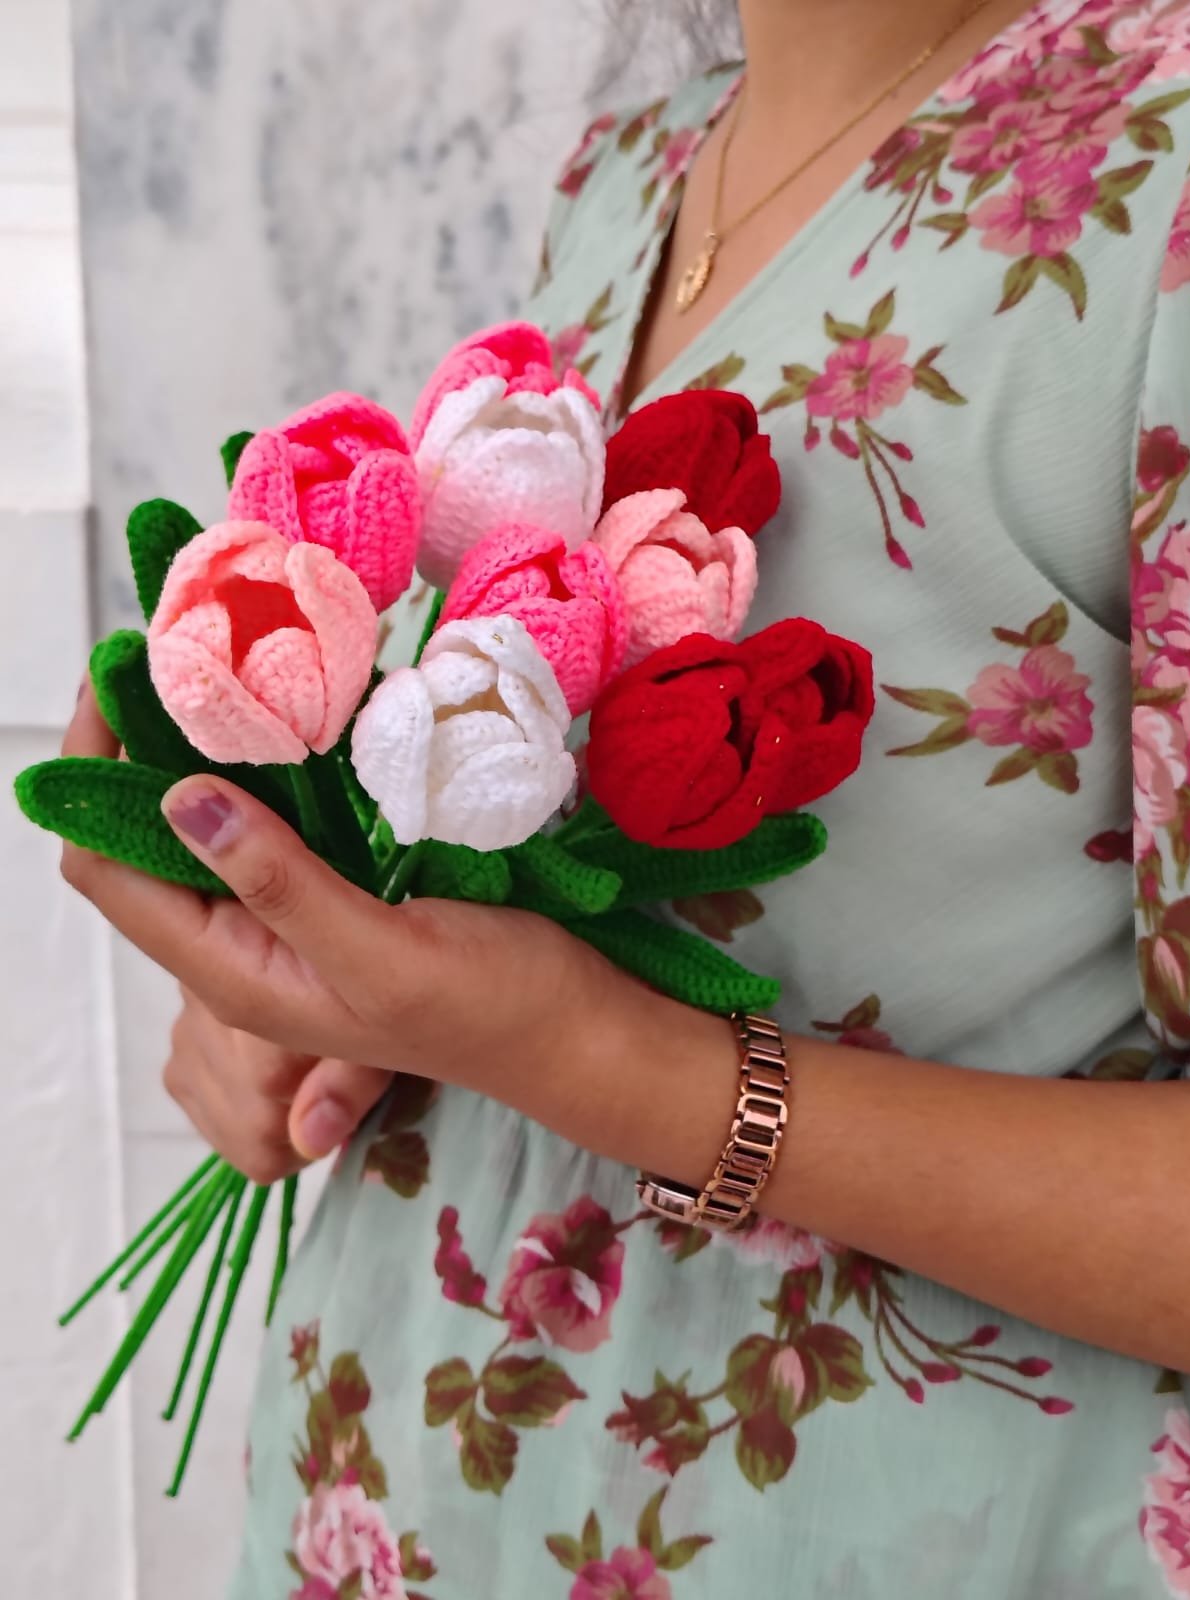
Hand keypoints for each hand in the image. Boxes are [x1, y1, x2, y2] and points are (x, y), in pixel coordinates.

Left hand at [59, 685, 651, 1154]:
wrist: (572, 1029)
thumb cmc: (490, 1006)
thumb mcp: (382, 953)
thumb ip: (282, 886)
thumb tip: (180, 798)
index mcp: (235, 973)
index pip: (107, 868)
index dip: (93, 778)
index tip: (121, 682)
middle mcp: (242, 947)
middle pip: (140, 842)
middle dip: (135, 750)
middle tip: (171, 653)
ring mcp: (284, 919)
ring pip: (200, 826)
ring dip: (193, 751)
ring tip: (216, 666)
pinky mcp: (329, 893)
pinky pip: (264, 824)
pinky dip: (258, 768)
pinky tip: (284, 715)